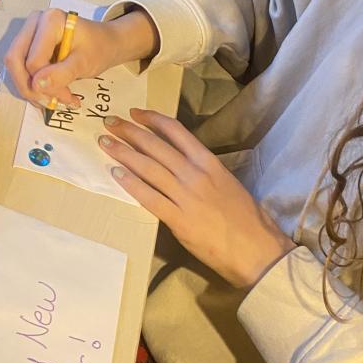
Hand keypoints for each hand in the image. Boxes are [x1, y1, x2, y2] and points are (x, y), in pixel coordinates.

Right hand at [4, 7, 159, 105]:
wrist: (105, 42)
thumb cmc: (98, 48)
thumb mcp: (85, 62)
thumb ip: (62, 73)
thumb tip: (36, 85)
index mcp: (50, 21)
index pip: (34, 59)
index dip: (45, 84)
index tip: (67, 98)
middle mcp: (34, 22)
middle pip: (15, 59)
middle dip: (30, 87)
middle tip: (52, 104)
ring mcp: (29, 32)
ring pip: (14, 66)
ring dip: (30, 88)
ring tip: (53, 102)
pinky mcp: (28, 44)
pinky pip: (20, 67)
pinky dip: (31, 84)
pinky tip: (48, 94)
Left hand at [99, 108, 293, 289]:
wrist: (256, 250)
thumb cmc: (245, 218)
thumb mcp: (226, 182)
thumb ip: (202, 170)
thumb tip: (177, 163)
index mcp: (209, 162)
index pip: (176, 131)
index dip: (153, 119)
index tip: (136, 113)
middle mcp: (195, 174)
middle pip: (156, 146)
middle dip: (130, 131)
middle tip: (110, 121)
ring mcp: (186, 196)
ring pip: (148, 168)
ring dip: (123, 153)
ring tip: (105, 143)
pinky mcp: (178, 220)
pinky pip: (149, 197)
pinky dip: (131, 184)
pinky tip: (116, 173)